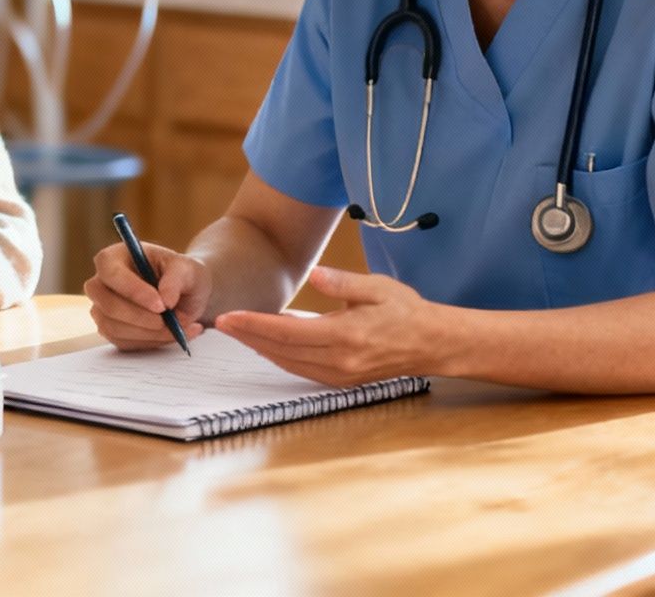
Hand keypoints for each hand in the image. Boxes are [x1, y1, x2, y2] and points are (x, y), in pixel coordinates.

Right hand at [85, 239, 210, 349]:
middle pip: (107, 305)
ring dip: (150, 333)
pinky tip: (173, 334)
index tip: (161, 305)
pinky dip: (152, 342)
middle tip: (171, 322)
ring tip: (181, 328)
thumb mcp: (187, 269)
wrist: (186, 296)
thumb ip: (176, 279)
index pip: (111, 273)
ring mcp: (102, 309)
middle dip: (141, 318)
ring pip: (115, 328)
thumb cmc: (181, 276)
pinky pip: (124, 342)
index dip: (133, 290)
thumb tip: (166, 300)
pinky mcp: (110, 330)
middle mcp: (101, 284)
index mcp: (113, 258)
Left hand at [214, 266, 439, 386]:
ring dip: (260, 348)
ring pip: (288, 363)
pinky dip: (280, 357)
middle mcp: (340, 360)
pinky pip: (301, 370)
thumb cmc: (405, 310)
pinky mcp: (342, 380)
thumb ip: (343, 283)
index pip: (286, 332)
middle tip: (222, 323)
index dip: (254, 325)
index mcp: (345, 335)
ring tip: (238, 332)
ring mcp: (341, 374)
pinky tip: (267, 344)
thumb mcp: (376, 287)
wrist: (432, 343)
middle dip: (248, 336)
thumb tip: (315, 275)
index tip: (229, 317)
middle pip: (280, 350)